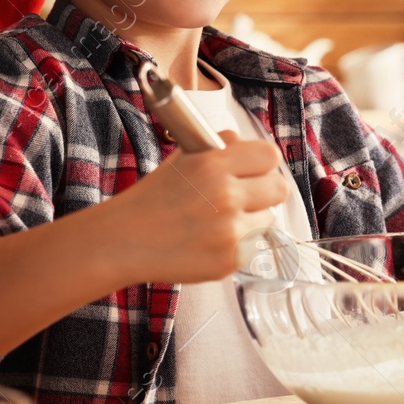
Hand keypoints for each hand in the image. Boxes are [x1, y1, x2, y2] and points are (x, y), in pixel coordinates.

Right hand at [111, 130, 290, 283]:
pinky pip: (255, 247)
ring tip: (221, 223)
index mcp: (213, 164)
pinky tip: (213, 242)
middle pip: (280, 188)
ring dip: (252, 221)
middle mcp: (225, 195)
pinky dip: (240, 246)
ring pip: (269, 220)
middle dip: (265, 193)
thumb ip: (221, 147)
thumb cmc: (154, 199)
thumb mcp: (184, 158)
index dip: (262, 164)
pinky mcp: (230, 259)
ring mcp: (230, 230)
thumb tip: (246, 143)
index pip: (269, 155)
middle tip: (245, 199)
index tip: (254, 172)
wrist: (124, 241)